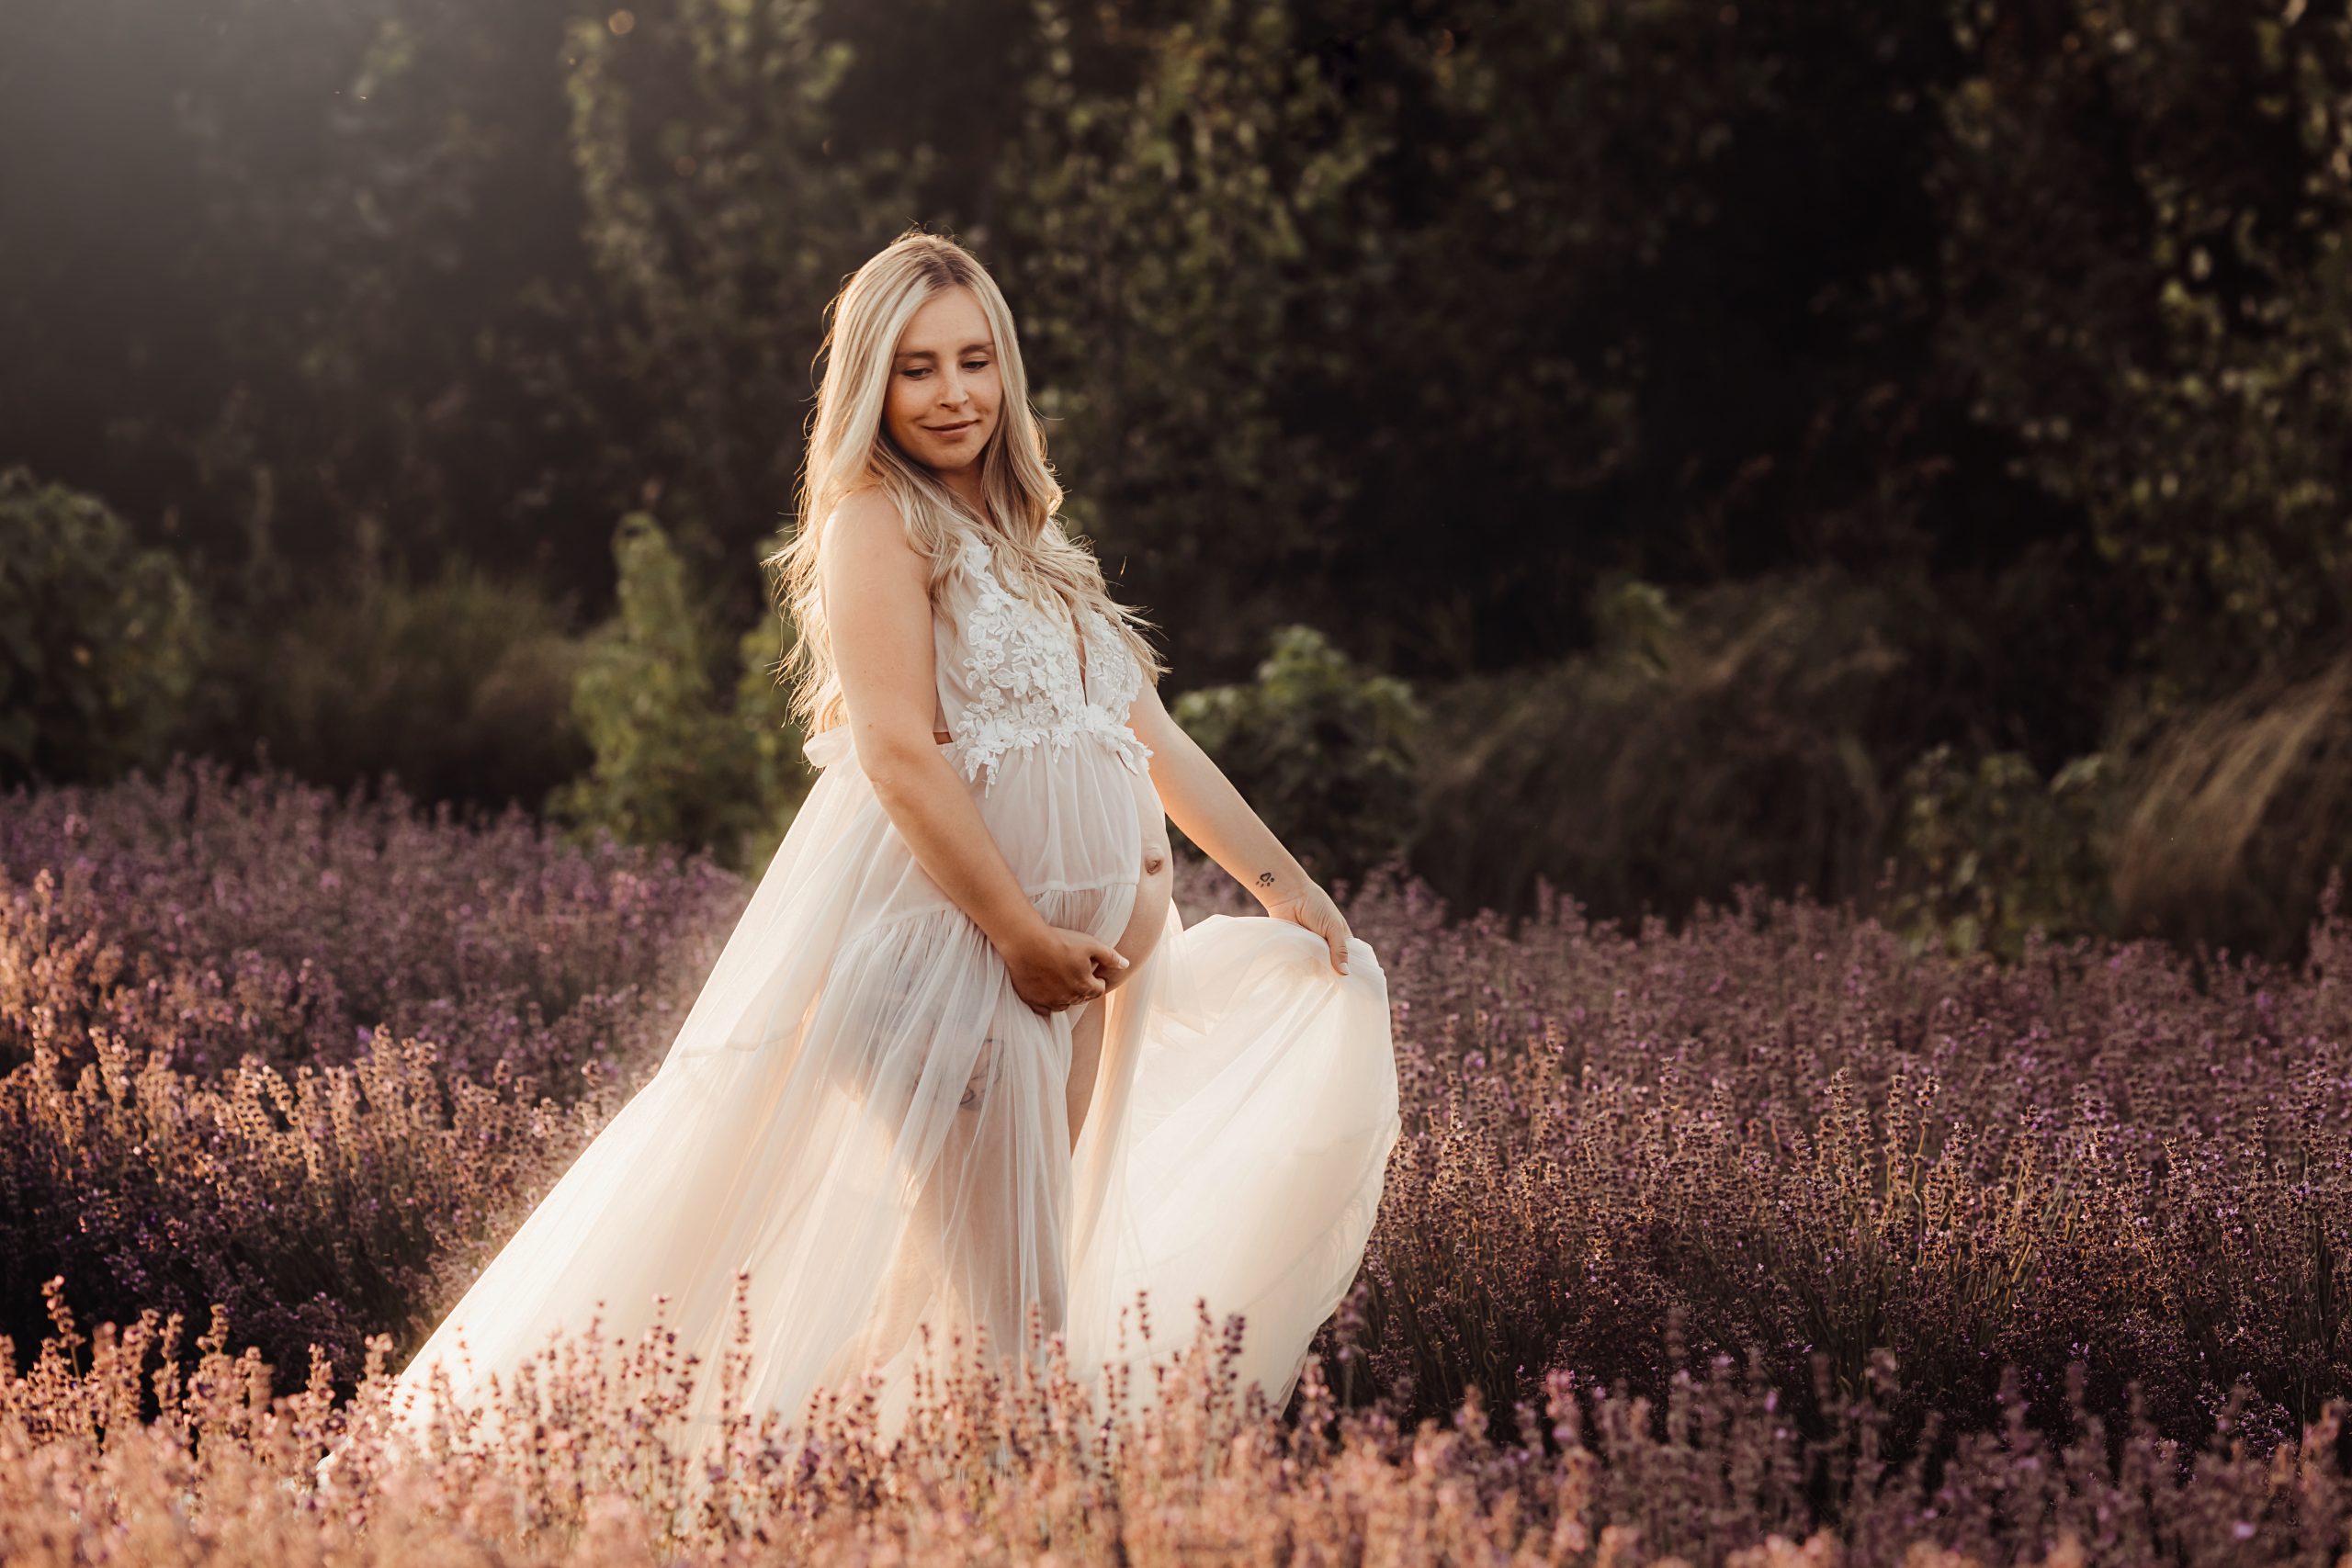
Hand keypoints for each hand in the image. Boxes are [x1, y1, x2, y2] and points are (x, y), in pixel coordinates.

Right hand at [1005, 924, 1128, 1015]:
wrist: (1026, 942)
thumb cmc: (1060, 941)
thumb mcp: (1091, 944)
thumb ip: (1110, 956)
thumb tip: (1126, 965)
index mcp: (1086, 986)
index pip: (1099, 989)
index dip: (1097, 979)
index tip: (1093, 971)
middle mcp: (1069, 998)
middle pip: (1082, 997)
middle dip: (1082, 987)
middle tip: (1076, 972)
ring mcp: (1049, 1001)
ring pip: (1064, 1004)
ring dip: (1066, 994)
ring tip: (1061, 979)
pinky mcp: (1032, 1000)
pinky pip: (1044, 1008)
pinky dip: (1047, 1001)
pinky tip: (1046, 989)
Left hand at [1263, 881, 1353, 973]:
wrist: (1289, 896)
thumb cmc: (1316, 906)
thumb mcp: (1334, 926)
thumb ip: (1340, 949)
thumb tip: (1346, 973)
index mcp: (1340, 941)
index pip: (1349, 961)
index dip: (1349, 969)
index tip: (1349, 978)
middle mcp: (1326, 949)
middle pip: (1331, 969)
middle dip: (1329, 968)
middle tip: (1325, 961)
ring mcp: (1310, 952)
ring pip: (1315, 970)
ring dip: (1314, 965)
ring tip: (1310, 952)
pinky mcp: (1296, 953)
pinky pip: (1300, 967)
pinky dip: (1300, 964)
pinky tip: (1299, 957)